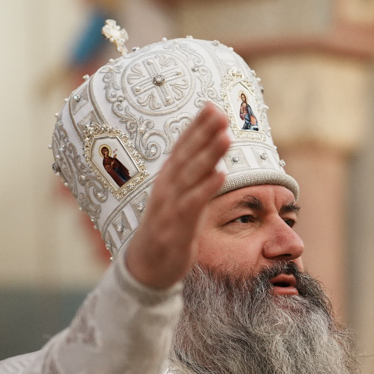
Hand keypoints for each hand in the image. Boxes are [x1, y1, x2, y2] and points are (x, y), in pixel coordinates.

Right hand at [123, 105, 230, 288]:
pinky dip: (206, 187)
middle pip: (187, 155)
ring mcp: (169, 205)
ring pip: (191, 175)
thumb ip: (194, 179)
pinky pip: (193, 203)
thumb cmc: (167, 230)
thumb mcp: (180, 199)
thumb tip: (213, 159)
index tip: (212, 106)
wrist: (147, 267)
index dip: (196, 126)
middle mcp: (166, 187)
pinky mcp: (175, 225)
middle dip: (204, 133)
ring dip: (209, 154)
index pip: (183, 147)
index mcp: (168, 179)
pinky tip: (222, 174)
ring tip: (226, 136)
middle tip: (221, 113)